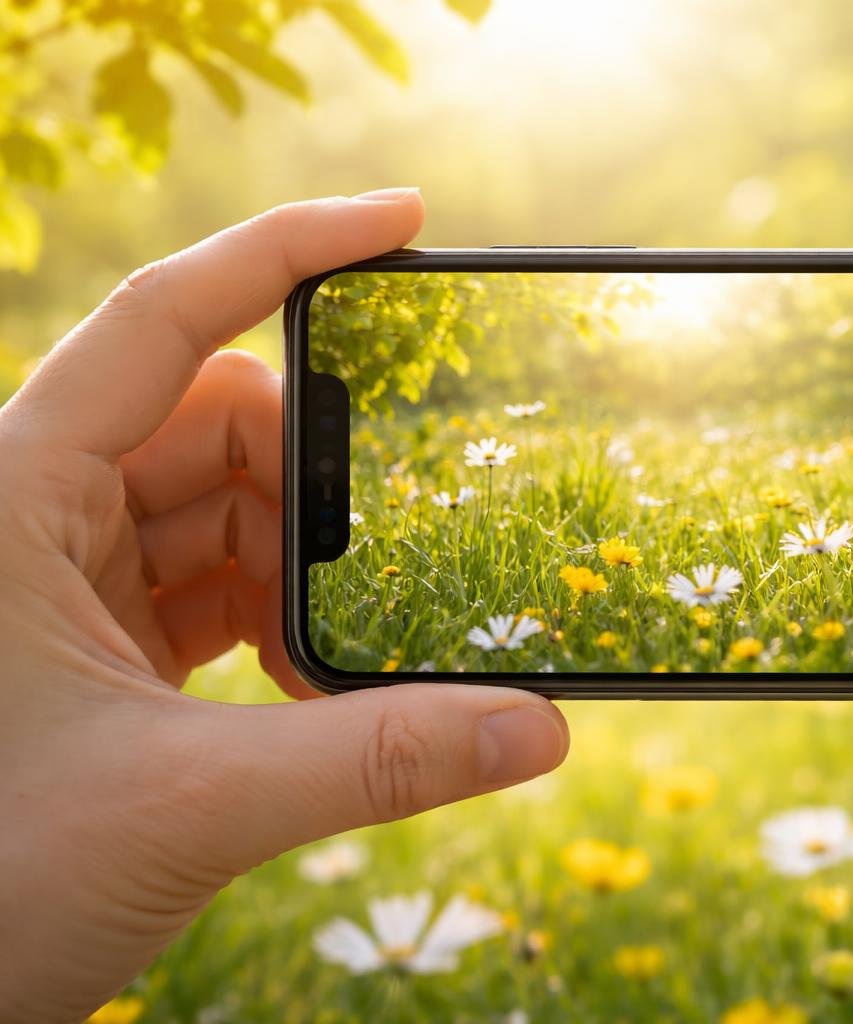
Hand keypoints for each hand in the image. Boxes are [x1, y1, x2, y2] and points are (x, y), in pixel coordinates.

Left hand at [0, 191, 568, 1022]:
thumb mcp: (187, 804)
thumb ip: (376, 758)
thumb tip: (540, 730)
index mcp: (10, 492)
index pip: (163, 318)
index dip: (286, 250)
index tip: (404, 219)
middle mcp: (32, 508)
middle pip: (213, 419)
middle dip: (315, 485)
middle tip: (392, 555)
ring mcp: (62, 571)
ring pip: (220, 505)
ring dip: (301, 567)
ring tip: (341, 652)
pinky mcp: (93, 635)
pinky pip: (210, 577)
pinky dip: (278, 616)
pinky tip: (311, 679)